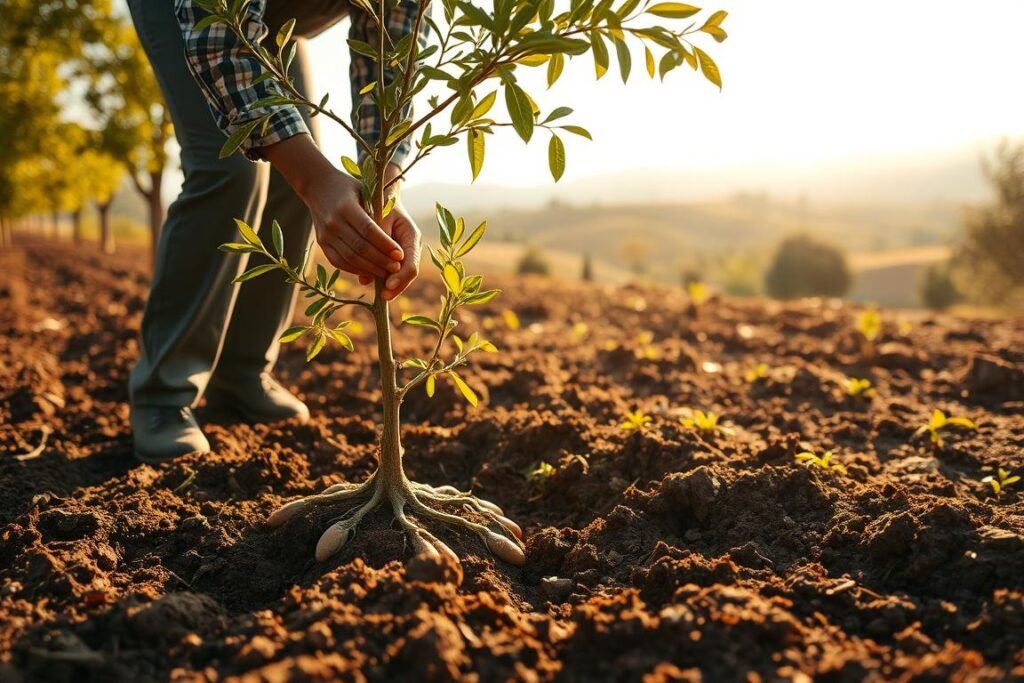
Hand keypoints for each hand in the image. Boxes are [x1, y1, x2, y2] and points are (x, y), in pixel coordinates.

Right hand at [263, 135, 402, 279]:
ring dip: (369, 268)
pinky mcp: (321, 242)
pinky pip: (339, 262)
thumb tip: (396, 241)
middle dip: (380, 260)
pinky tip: (368, 271)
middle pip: (360, 247)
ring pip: (350, 258)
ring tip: (385, 272)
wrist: (317, 184)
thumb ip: (377, 213)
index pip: (369, 230)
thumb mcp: (364, 191)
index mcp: (346, 207)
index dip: (385, 244)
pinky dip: (355, 269)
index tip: (400, 255)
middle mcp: (333, 222)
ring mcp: (325, 234)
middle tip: (396, 267)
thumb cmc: (348, 187)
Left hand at [357, 201, 420, 299]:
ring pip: (400, 274)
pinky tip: (367, 279)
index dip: (400, 278)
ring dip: (389, 284)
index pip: (411, 265)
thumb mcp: (379, 216)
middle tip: (384, 296)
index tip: (388, 286)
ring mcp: (402, 250)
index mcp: (411, 236)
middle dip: (397, 286)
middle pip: (408, 274)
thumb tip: (374, 261)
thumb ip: (378, 238)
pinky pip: (389, 269)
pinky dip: (380, 276)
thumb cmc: (379, 201)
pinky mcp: (392, 253)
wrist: (381, 194)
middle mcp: (410, 246)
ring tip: (380, 292)